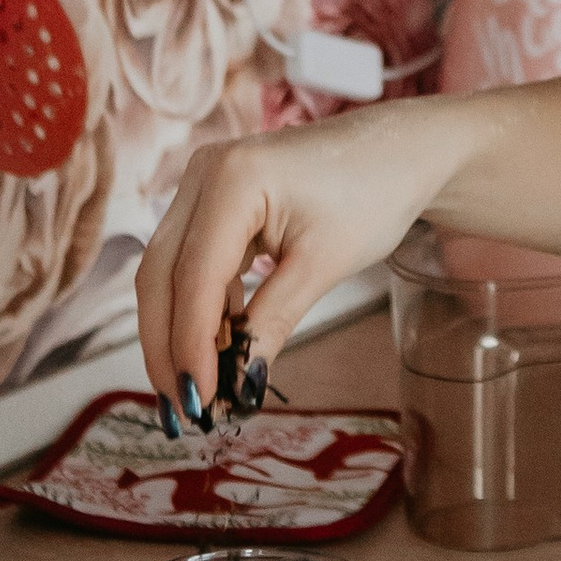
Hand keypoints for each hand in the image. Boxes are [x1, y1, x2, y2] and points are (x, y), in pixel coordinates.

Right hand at [135, 102, 465, 411]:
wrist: (400, 150)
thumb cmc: (373, 193)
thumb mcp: (324, 264)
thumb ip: (272, 321)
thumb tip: (238, 385)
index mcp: (231, 179)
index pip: (193, 277)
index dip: (189, 345)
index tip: (199, 402)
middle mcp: (202, 174)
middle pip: (161, 275)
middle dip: (167, 347)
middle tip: (182, 411)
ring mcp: (202, 184)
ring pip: (168, 273)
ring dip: (178, 333)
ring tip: (198, 392)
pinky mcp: (211, 202)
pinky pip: (191, 263)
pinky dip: (199, 310)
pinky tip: (214, 353)